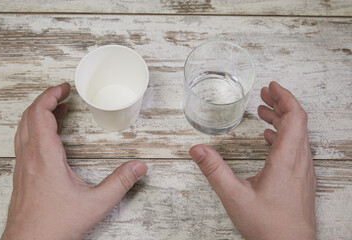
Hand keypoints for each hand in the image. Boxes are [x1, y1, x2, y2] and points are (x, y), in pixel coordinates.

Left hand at [1, 83, 146, 239]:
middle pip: (29, 117)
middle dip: (46, 100)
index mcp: (44, 157)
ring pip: (24, 129)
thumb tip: (138, 167)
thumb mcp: (95, 204)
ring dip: (39, 114)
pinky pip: (25, 142)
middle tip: (63, 94)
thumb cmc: (53, 228)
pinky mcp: (23, 175)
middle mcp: (29, 158)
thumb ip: (120, 183)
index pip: (39, 114)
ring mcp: (23, 166)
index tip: (65, 88)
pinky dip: (36, 129)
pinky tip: (50, 137)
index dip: (50, 96)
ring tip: (58, 110)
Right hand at [190, 82, 315, 239]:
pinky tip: (269, 138)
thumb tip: (198, 150)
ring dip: (282, 119)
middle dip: (281, 104)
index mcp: (287, 161)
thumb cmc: (269, 227)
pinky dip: (284, 136)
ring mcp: (303, 171)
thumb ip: (214, 171)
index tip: (272, 86)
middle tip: (265, 95)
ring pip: (298, 135)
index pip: (295, 118)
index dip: (284, 98)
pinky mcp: (301, 179)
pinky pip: (296, 148)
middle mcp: (300, 162)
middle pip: (298, 122)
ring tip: (264, 112)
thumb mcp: (234, 197)